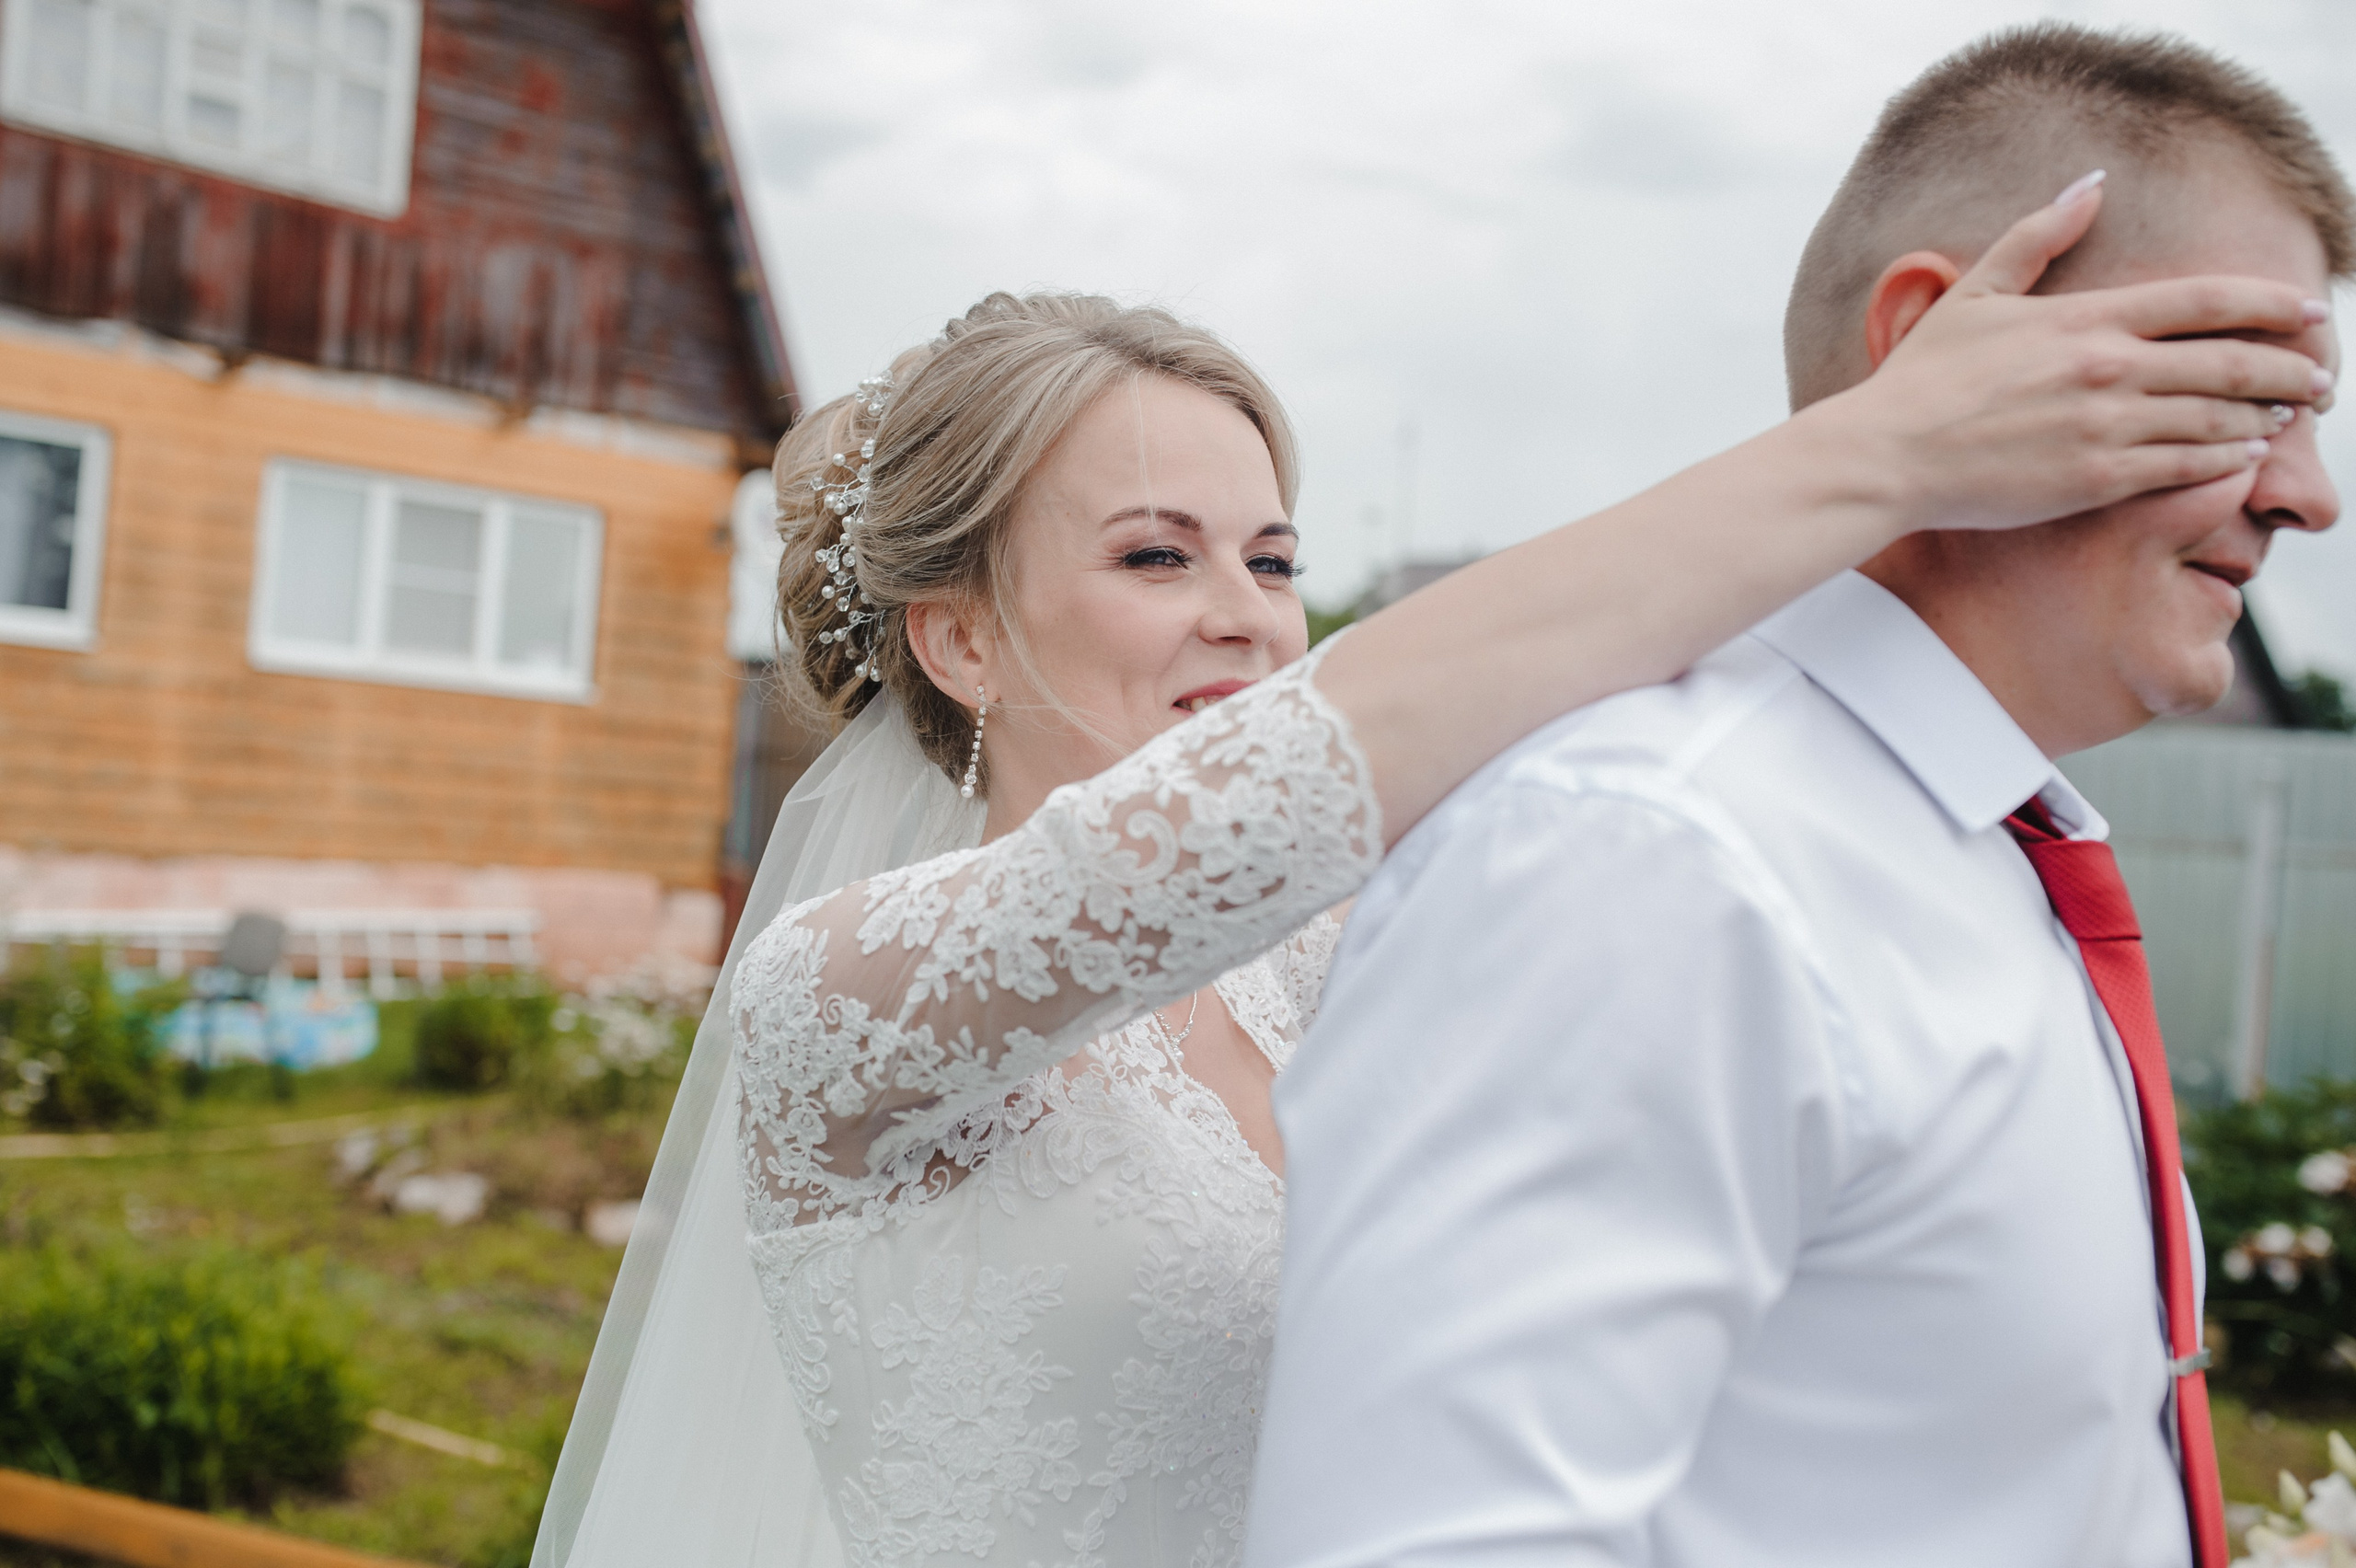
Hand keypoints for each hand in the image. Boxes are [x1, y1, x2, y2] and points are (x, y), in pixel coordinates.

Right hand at [1827, 176, 2330, 533]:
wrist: (1884, 456)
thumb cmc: (1922, 379)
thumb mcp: (1975, 292)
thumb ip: (2039, 237)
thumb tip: (2092, 184)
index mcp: (2085, 319)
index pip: (2205, 302)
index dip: (2270, 305)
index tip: (2308, 313)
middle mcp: (2106, 369)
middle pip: (2231, 364)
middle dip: (2290, 370)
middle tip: (2320, 378)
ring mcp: (2104, 427)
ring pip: (2216, 419)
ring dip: (2262, 418)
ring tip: (2284, 417)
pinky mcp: (2094, 480)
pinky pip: (2184, 467)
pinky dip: (2225, 461)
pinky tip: (2242, 457)